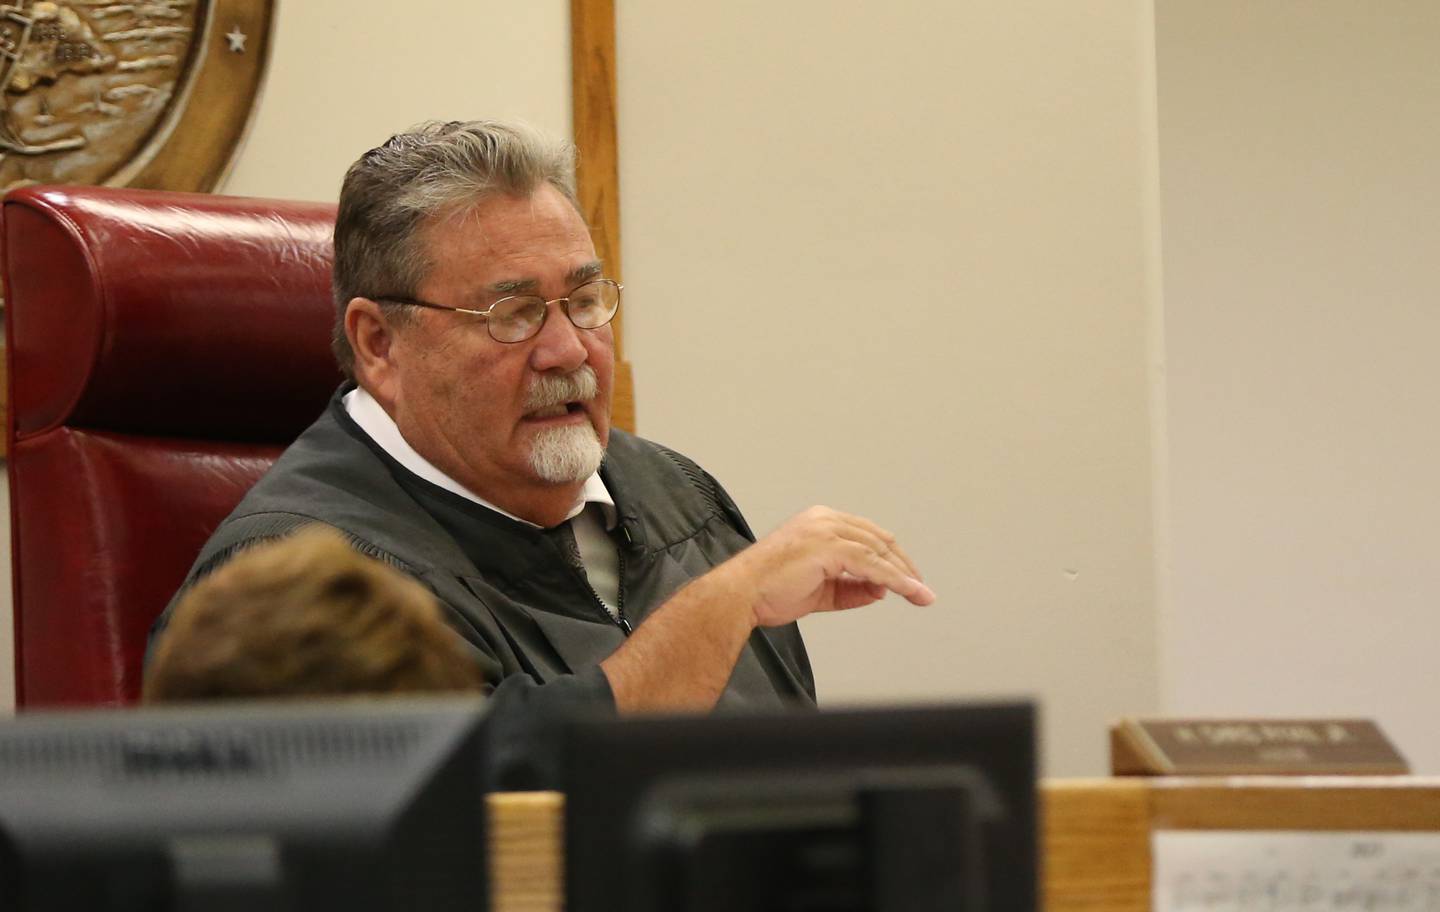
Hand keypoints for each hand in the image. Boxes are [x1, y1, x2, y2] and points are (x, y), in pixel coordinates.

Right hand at [719, 506, 935, 627]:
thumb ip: (850, 588)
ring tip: (920, 594)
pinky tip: (908, 592)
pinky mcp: (829, 548)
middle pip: (878, 539)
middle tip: (920, 588)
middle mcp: (824, 520)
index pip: (866, 535)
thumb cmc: (767, 591)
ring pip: (879, 552)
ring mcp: (826, 531)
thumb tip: (880, 590)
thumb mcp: (820, 590)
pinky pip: (872, 565)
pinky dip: (895, 580)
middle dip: (903, 565)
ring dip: (904, 575)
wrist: (739, 595)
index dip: (890, 557)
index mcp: (818, 522)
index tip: (906, 578)